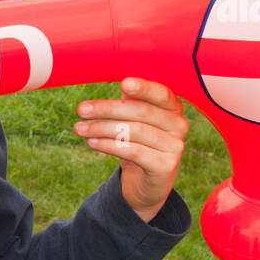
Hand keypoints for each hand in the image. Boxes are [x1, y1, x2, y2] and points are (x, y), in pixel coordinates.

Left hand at [73, 77, 188, 223]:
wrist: (147, 182)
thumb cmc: (139, 143)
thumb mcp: (134, 119)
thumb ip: (129, 100)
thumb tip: (115, 78)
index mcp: (173, 108)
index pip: (160, 93)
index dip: (144, 88)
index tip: (124, 83)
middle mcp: (179, 124)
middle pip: (141, 112)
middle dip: (107, 109)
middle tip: (81, 109)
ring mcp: (175, 146)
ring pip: (135, 131)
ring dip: (102, 128)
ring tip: (79, 128)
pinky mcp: (166, 166)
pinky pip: (134, 151)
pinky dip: (109, 145)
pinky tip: (92, 142)